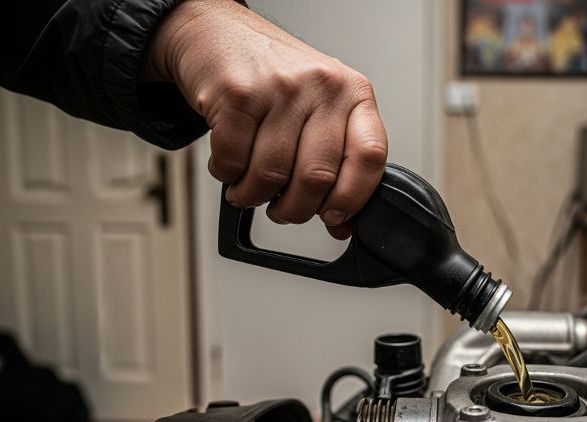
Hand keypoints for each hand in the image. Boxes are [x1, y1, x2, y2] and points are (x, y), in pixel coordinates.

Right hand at [144, 0, 387, 238]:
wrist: (217, 33)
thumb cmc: (274, 78)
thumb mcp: (320, 109)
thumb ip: (338, 161)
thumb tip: (344, 224)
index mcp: (354, 94)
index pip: (370, 157)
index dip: (352, 198)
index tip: (336, 218)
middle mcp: (322, 87)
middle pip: (317, 177)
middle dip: (295, 210)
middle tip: (283, 210)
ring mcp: (279, 88)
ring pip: (272, 175)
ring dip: (255, 196)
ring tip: (249, 190)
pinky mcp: (236, 94)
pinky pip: (233, 161)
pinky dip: (227, 176)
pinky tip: (229, 166)